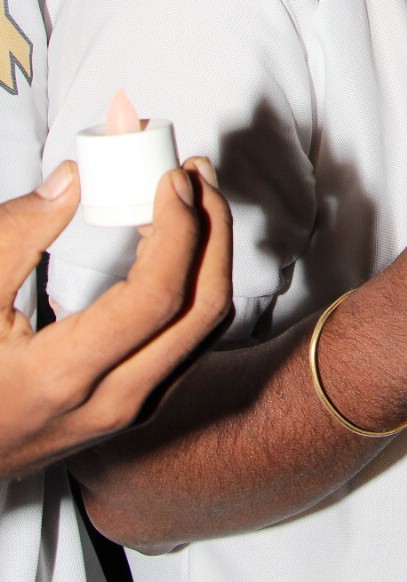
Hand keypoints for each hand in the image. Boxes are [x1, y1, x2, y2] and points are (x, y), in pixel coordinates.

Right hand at [0, 157, 232, 479]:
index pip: (157, 297)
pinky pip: (191, 339)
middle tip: (195, 171)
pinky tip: (174, 239)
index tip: (173, 177)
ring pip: (206, 327)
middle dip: (211, 228)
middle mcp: (113, 402)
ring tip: (192, 193)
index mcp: (64, 376)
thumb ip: (13, 236)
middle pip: (203, 309)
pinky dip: (197, 280)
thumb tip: (71, 179)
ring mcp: (132, 410)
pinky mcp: (137, 404)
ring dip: (211, 251)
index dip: (179, 228)